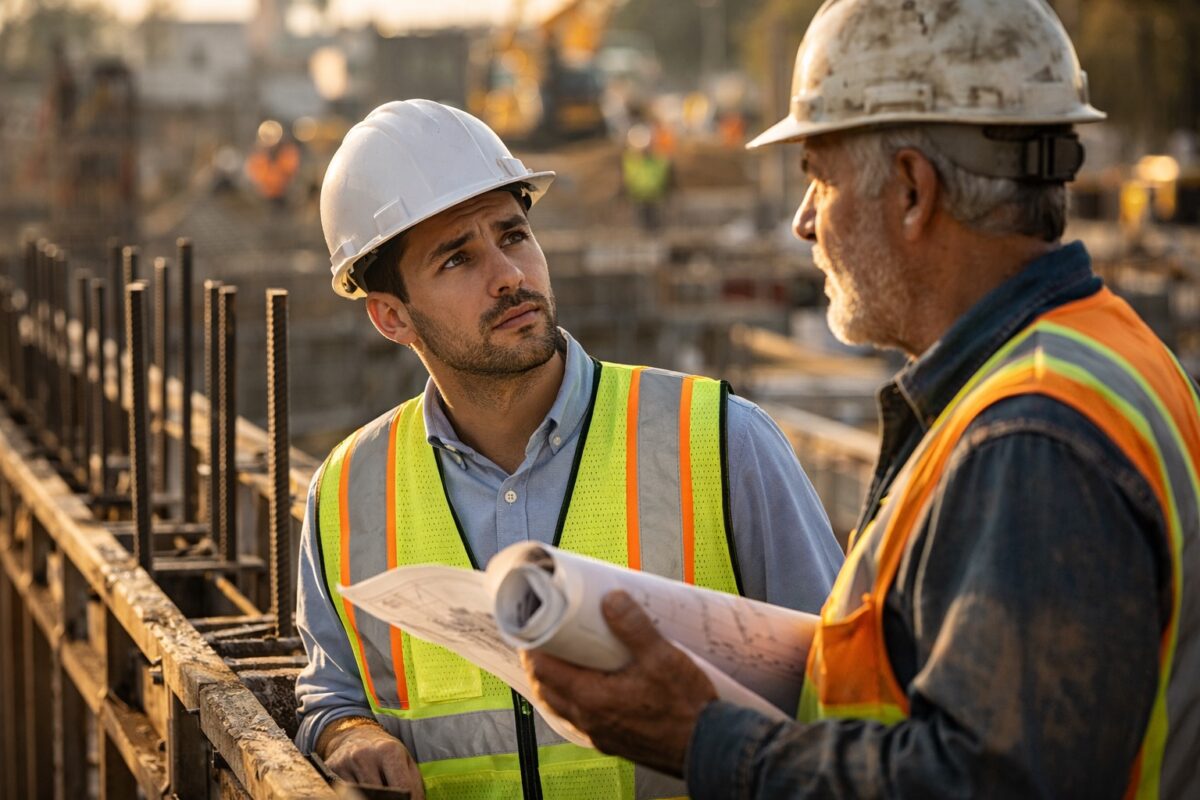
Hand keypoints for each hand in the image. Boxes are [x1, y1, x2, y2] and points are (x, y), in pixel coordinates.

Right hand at [319, 718, 424, 796]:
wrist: (356, 736)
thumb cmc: (385, 753)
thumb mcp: (404, 761)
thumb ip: (413, 784)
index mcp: (389, 750)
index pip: (401, 787)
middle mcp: (365, 754)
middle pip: (378, 795)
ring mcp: (345, 762)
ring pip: (359, 796)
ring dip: (368, 799)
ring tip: (377, 796)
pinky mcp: (330, 769)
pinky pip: (342, 793)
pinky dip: (353, 796)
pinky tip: (360, 794)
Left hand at [522, 590, 716, 776]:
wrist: (708, 747)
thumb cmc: (686, 709)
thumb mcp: (661, 657)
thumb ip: (633, 627)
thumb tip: (612, 600)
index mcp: (592, 699)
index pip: (544, 672)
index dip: (533, 649)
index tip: (533, 630)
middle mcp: (591, 720)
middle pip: (547, 690)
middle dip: (541, 665)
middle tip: (547, 641)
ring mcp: (601, 733)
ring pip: (564, 707)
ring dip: (558, 684)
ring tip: (567, 661)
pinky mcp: (616, 741)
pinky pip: (583, 719)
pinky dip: (577, 700)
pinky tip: (594, 688)